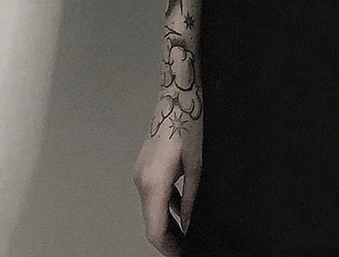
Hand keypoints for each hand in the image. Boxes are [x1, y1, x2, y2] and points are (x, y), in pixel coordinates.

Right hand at [132, 99, 202, 255]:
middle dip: (169, 237)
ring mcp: (140, 172)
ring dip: (167, 222)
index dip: (169, 247)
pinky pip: (153, 192)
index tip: (183, 254)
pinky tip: (182, 209)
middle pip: (151, 220)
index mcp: (153, 182)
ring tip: (188, 232)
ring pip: (152, 207)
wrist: (176, 96)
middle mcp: (141, 180)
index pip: (155, 229)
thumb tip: (191, 224)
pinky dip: (165, 205)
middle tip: (188, 246)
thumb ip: (193, 198)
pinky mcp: (145, 165)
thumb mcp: (197, 164)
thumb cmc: (189, 124)